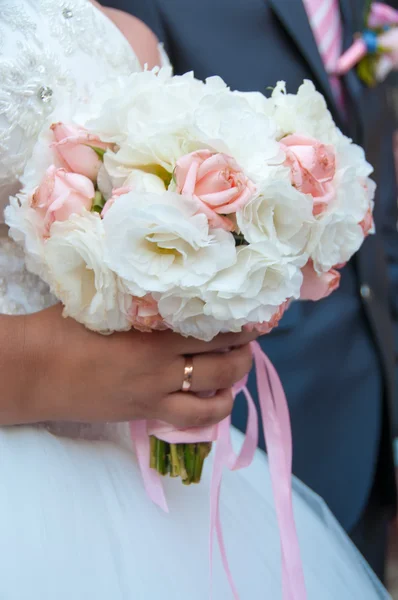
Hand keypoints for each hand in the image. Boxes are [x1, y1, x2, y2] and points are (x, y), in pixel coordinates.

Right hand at [18, 305, 256, 427]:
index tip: (253, 316)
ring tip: (238, 369)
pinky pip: (190, 421)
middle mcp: (160, 367)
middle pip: (222, 362)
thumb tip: (168, 287)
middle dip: (244, 352)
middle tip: (250, 340)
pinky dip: (211, 412)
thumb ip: (140, 300)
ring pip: (213, 397)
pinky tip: (216, 400)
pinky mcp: (142, 414)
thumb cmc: (62, 329)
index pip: (211, 329)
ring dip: (234, 382)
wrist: (33, 371)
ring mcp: (153, 395)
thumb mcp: (105, 305)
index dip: (239, 324)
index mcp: (152, 333)